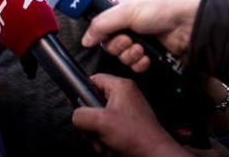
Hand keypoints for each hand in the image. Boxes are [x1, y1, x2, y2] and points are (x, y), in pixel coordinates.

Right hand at [72, 74, 191, 156]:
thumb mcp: (100, 121)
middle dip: (91, 123)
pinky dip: (105, 141)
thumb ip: (81, 115)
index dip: (82, 90)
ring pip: (99, 121)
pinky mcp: (126, 127)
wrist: (153, 155)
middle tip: (94, 130)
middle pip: (93, 104)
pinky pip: (107, 131)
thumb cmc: (137, 136)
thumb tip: (76, 116)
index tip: (75, 102)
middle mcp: (124, 98)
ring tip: (106, 143)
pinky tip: (111, 148)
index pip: (94, 79)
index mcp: (121, 87)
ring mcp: (125, 113)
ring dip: (97, 135)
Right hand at [81, 0, 199, 71]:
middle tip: (130, 39)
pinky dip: (139, 63)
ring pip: (121, 56)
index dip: (102, 34)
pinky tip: (147, 57)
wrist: (187, 26)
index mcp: (119, 8)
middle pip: (109, 44)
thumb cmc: (161, 10)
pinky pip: (134, 65)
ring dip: (130, 55)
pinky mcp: (148, 54)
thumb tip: (85, 39)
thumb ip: (102, 24)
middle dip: (118, 46)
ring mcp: (138, 39)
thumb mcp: (126, 11)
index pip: (100, 25)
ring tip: (141, 48)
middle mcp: (127, 24)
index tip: (108, 35)